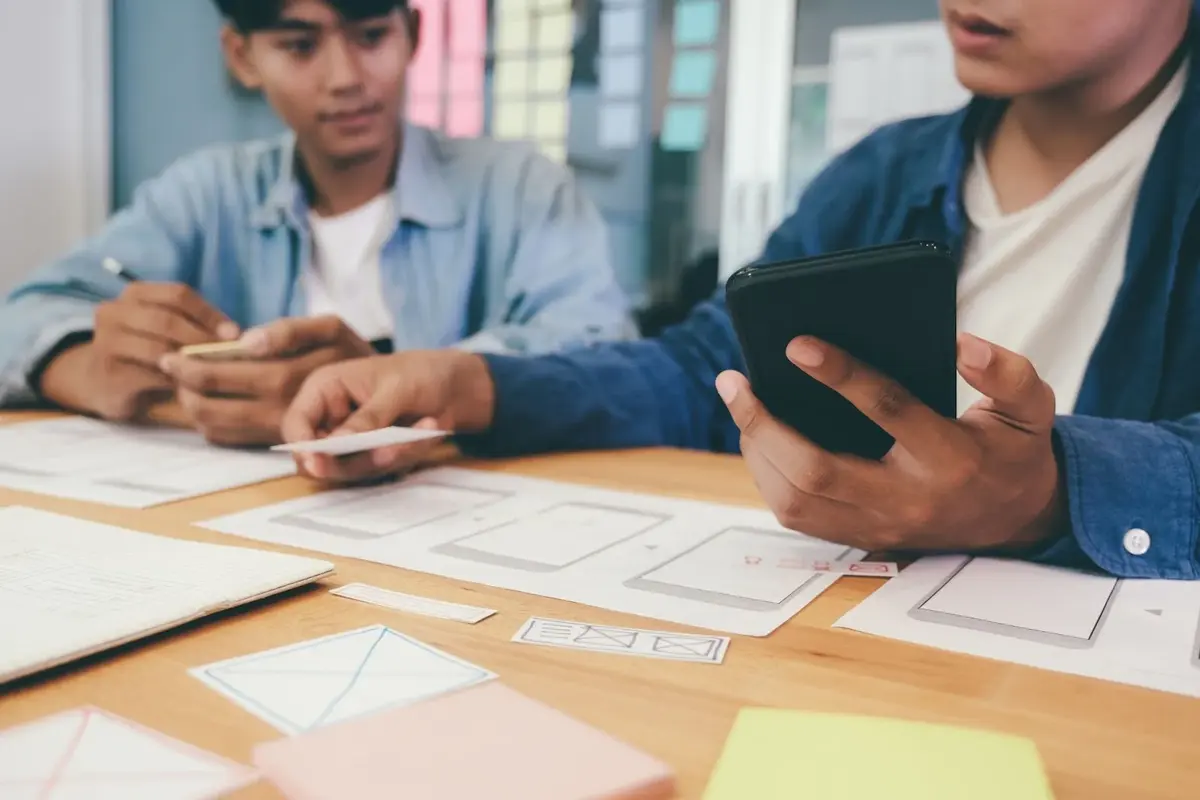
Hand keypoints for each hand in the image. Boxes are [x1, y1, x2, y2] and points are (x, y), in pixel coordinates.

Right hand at [38, 283, 237, 420]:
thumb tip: (238, 334)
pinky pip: (150, 376)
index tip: (233, 333)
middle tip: (228, 355)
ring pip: (158, 349)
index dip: (208, 313)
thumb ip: (195, 324)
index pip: (177, 294)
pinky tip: (192, 388)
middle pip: (166, 320)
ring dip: (191, 362)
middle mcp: (115, 312)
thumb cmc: (147, 351)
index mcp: (135, 294)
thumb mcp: (168, 329)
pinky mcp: (110, 374)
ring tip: (213, 372)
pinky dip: (176, 381)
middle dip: (202, 338)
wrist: (103, 381)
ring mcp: (107, 343)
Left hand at [160, 315, 374, 446]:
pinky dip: (211, 422)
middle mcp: (279, 411)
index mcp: (287, 378)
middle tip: (172, 369)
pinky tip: (213, 401)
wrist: (381, 395)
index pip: (222, 376)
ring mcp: (276, 431)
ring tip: (188, 384)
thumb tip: (246, 342)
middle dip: (183, 388)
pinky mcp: (276, 442)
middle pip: (209, 406)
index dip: (191, 368)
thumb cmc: (349, 354)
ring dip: (193, 406)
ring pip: (215, 426)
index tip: (172, 356)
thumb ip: (291, 329)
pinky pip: (230, 438)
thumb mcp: (330, 327)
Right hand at [281, 349, 494, 483]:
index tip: (319, 463)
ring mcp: (350, 441)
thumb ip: (368, 418)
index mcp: (325, 389)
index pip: (296, 424)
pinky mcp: (371, 456)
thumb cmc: (418, 374)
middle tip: (390, 451)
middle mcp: (331, 418)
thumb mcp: (396, 389)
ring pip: (353, 469)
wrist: (449, 386)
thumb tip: (337, 442)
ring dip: (391, 454)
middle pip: (321, 459)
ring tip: (422, 429)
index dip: (302, 447)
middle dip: (358, 459)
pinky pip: (381, 470)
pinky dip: (408, 453)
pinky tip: (429, 426)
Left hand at [716, 333, 1065, 554]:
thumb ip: (1008, 374)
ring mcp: (880, 526)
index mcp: (950, 459)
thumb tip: (964, 344)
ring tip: (740, 402)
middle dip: (765, 424)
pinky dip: (768, 477)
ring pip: (796, 500)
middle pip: (817, 470)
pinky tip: (757, 438)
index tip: (795, 344)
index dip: (840, 375)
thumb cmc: (1013, 451)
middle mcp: (908, 499)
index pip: (888, 410)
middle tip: (733, 380)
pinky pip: (798, 516)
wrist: (1018, 520)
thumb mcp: (1030, 408)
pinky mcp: (861, 538)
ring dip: (758, 451)